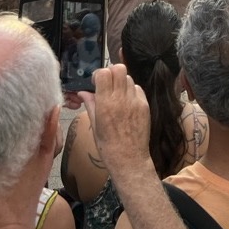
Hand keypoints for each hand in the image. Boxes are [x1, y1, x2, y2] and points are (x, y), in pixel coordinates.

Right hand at [81, 64, 151, 181]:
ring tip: (117, 95)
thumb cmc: (108, 146)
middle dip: (111, 72)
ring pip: (128, 78)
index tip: (96, 83)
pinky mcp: (145, 105)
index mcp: (105, 104)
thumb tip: (83, 92)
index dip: (99, 74)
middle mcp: (121, 99)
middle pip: (119, 68)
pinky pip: (137, 89)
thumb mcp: (94, 126)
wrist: (129, 159)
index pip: (103, 73)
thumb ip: (90, 104)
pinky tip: (127, 103)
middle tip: (108, 84)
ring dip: (121, 82)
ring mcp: (135, 101)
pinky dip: (131, 91)